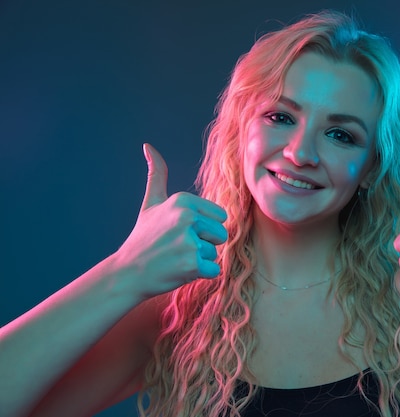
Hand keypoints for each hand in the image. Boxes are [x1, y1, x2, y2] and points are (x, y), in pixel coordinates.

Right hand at [112, 143, 227, 298]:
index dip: (204, 228)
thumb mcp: (151, 203)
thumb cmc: (143, 238)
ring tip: (175, 259)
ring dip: (199, 260)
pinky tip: (178, 271)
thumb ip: (156, 175)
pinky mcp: (191, 263)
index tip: (179, 232)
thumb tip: (148, 146)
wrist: (127, 273)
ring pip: (215, 253)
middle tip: (178, 248)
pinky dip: (199, 275)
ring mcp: (189, 240)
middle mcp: (187, 217)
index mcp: (183, 200)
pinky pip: (213, 270)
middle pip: (221, 234)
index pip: (220, 216)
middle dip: (205, 244)